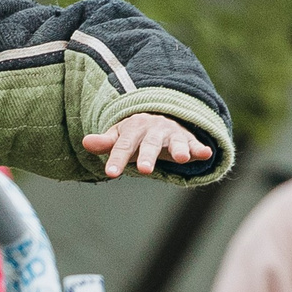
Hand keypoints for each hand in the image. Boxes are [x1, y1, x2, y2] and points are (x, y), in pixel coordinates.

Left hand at [82, 114, 209, 177]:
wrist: (158, 118)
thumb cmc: (134, 134)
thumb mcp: (119, 136)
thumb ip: (105, 143)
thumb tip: (86, 142)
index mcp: (133, 129)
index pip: (123, 146)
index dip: (117, 159)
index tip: (110, 173)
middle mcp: (153, 130)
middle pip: (149, 144)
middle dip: (147, 156)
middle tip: (144, 171)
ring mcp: (171, 135)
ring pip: (175, 142)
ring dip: (179, 149)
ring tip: (182, 159)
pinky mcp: (187, 140)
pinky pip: (194, 144)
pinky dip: (200, 149)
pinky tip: (206, 153)